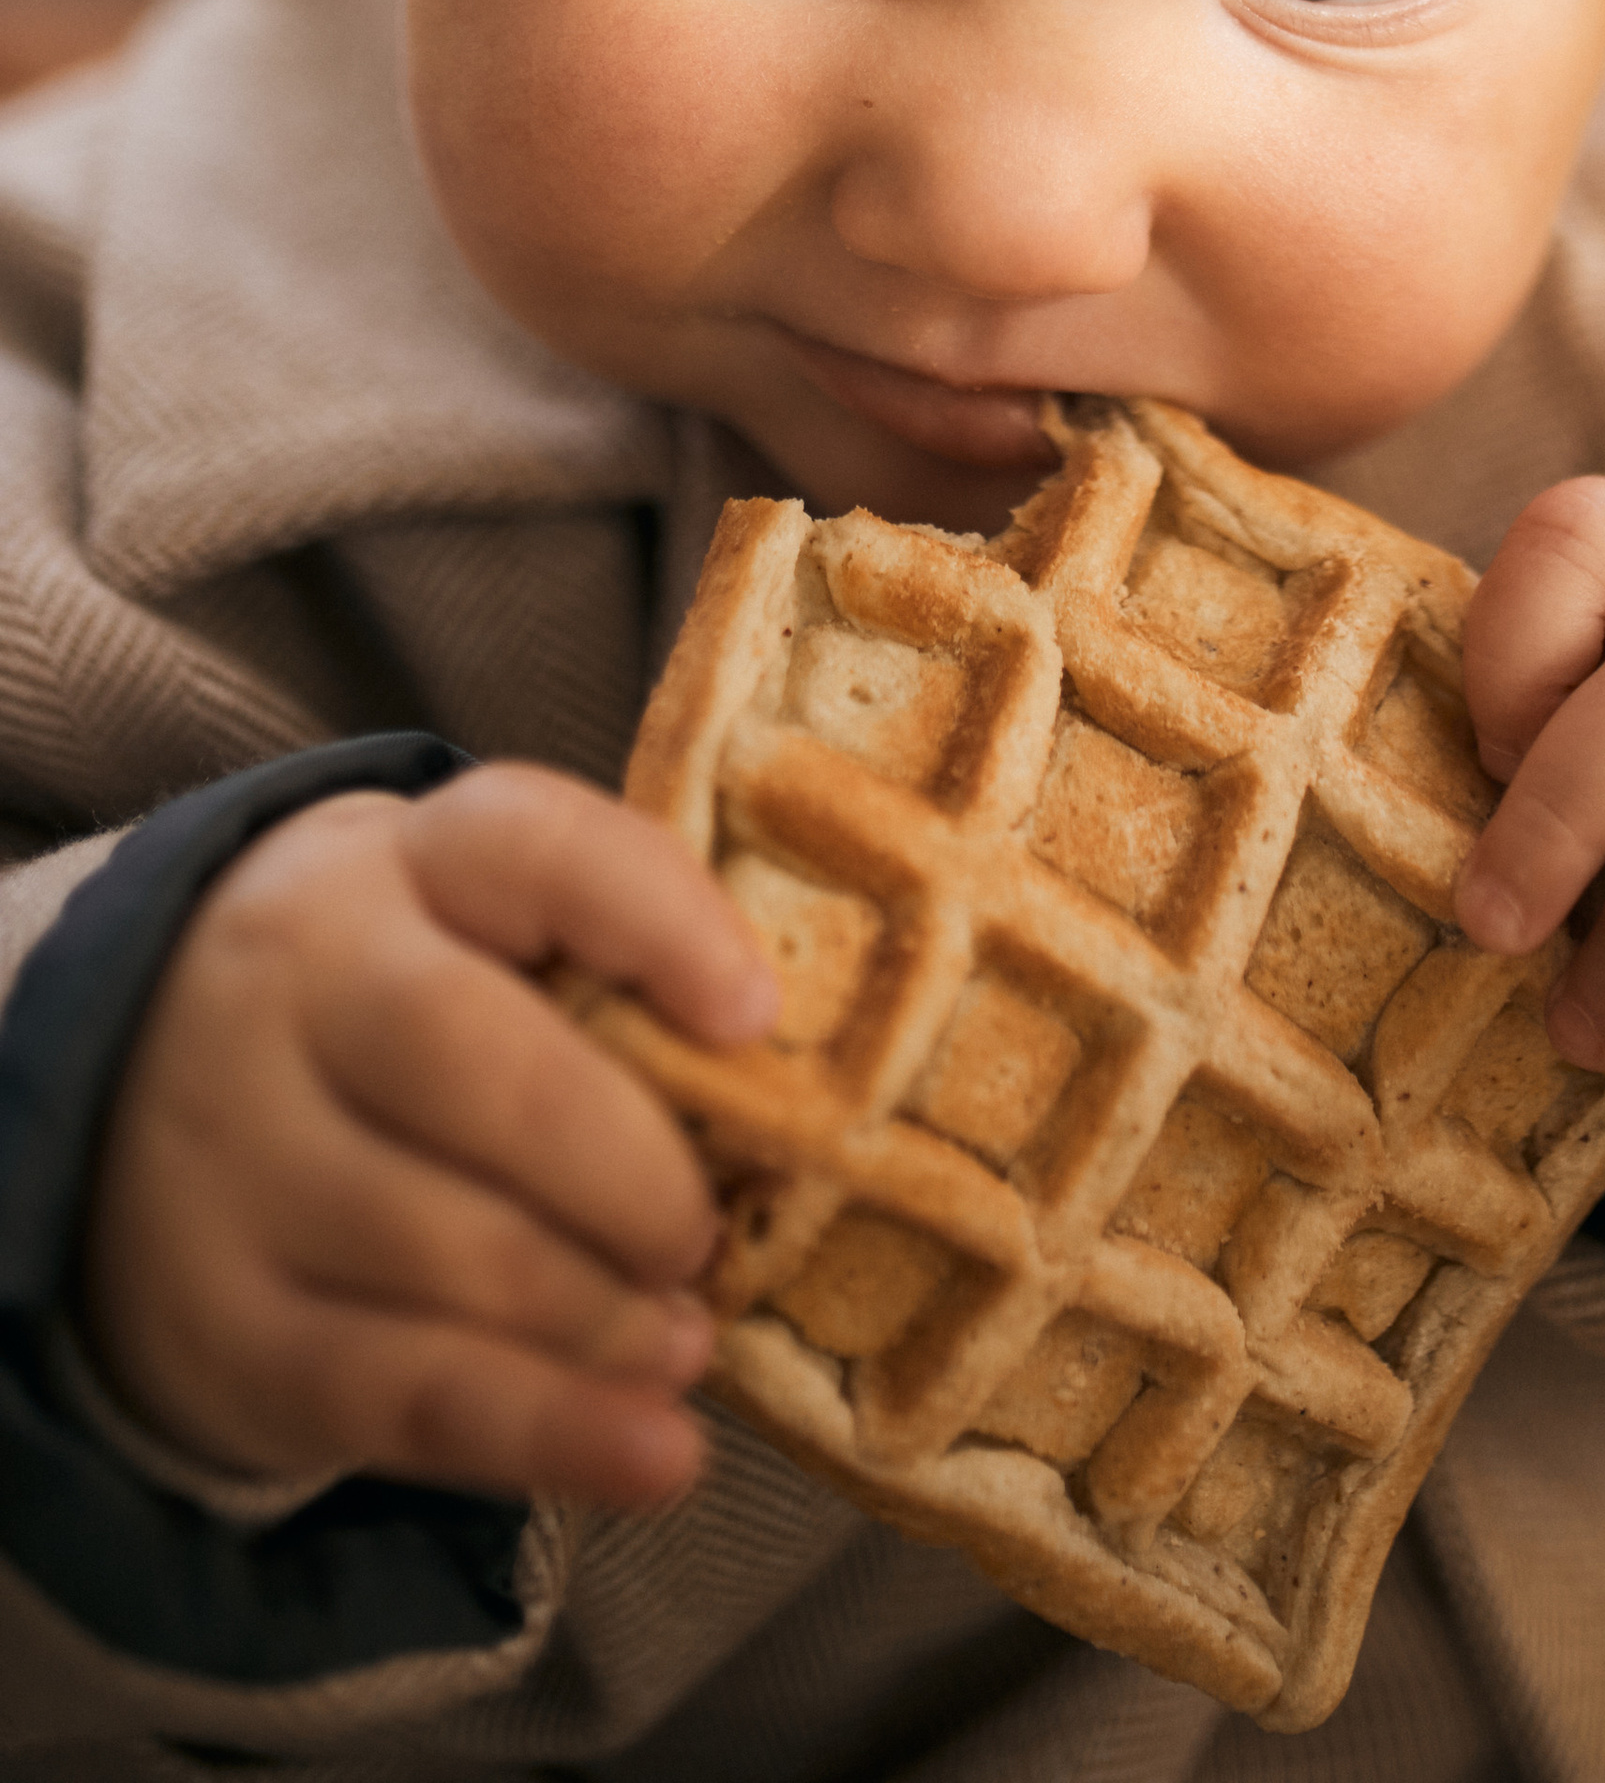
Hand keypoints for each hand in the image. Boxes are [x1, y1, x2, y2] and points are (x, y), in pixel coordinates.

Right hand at [83, 765, 776, 1507]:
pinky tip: (651, 1453)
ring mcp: (239, 1157)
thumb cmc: (389, 994)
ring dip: (603, 1315)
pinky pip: (398, 1393)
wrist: (127, 1091)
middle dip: (629, 1169)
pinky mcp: (222, 1322)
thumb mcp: (470, 924)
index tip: (755, 1013)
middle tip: (706, 1231)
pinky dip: (546, 1432)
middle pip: (479, 1066)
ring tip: (686, 1340)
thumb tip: (782, 1078)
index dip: (655, 920)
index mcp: (394, 863)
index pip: (526, 845)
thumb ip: (607, 963)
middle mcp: (294, 987)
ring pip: (448, 1248)